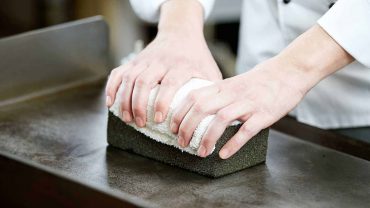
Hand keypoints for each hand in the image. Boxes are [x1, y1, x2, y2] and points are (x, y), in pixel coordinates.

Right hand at [105, 0, 221, 126]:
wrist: (181, 32)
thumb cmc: (197, 56)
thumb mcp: (209, 71)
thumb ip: (210, 91)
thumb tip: (213, 117)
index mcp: (181, 65)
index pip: (169, 83)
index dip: (162, 102)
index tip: (158, 119)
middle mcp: (160, 62)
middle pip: (144, 82)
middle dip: (139, 105)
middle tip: (140, 123)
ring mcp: (145, 60)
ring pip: (129, 78)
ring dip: (125, 100)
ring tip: (127, 118)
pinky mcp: (134, 60)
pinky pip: (118, 72)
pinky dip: (111, 87)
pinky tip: (110, 102)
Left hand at [171, 24, 353, 158]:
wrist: (288, 72)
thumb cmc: (259, 81)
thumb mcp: (234, 83)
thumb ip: (218, 94)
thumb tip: (199, 108)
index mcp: (223, 86)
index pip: (193, 97)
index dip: (179, 113)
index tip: (172, 128)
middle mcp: (232, 94)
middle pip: (201, 108)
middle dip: (187, 127)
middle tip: (182, 144)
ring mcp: (248, 104)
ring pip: (220, 119)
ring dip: (207, 138)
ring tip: (200, 152)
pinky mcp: (264, 114)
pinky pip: (246, 130)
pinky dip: (233, 144)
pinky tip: (223, 154)